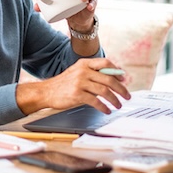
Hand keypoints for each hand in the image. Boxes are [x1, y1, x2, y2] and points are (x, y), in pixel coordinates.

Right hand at [16, 59, 130, 114]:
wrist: (46, 92)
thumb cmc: (63, 84)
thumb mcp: (77, 72)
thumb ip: (92, 73)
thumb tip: (112, 79)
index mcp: (84, 64)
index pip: (106, 63)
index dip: (117, 71)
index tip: (123, 79)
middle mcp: (83, 71)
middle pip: (109, 79)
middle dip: (121, 89)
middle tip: (127, 96)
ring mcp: (80, 83)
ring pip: (104, 91)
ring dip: (115, 100)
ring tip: (118, 105)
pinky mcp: (77, 95)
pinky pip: (96, 101)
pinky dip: (104, 107)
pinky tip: (107, 110)